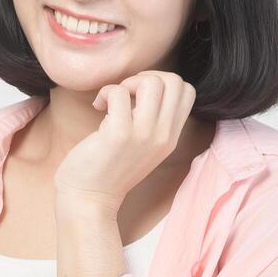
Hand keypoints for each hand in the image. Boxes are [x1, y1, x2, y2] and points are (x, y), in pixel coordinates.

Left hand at [52, 71, 195, 212]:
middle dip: (147, 78)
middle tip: (126, 95)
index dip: (163, 82)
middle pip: (175, 81)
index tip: (139, 96)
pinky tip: (98, 107)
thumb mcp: (143, 144)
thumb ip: (152, 120)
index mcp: (171, 137)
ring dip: (127, 83)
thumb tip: (142, 85)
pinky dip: (106, 92)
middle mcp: (164, 135)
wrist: (89, 198)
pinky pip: (118, 92)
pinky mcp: (119, 134)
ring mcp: (144, 135)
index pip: (188, 91)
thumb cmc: (108, 167)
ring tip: (113, 101)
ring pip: (152, 82)